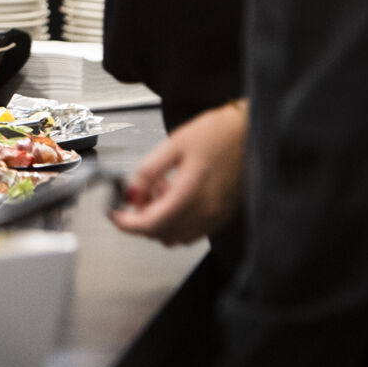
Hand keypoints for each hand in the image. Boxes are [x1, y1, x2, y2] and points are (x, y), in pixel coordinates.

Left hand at [110, 99, 248, 244]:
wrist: (253, 130)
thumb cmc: (220, 132)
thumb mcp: (174, 144)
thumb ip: (148, 171)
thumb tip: (131, 194)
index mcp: (192, 194)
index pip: (151, 224)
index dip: (126, 222)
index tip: (113, 213)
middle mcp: (207, 212)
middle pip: (161, 234)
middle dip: (142, 217)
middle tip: (139, 192)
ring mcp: (217, 217)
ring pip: (176, 236)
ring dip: (159, 219)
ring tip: (160, 188)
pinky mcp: (223, 215)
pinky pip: (192, 230)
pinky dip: (176, 219)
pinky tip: (176, 194)